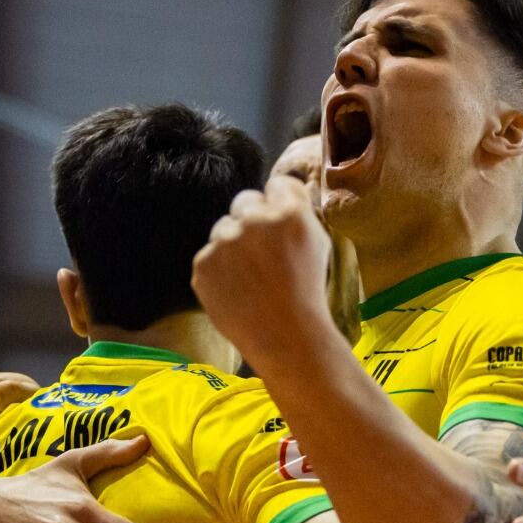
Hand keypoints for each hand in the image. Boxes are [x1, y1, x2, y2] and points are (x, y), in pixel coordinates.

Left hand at [192, 175, 334, 370]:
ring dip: (233, 245)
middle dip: (252, 219)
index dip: (280, 203)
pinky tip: (237, 291)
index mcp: (289, 212)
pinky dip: (219, 271)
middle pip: (245, 201)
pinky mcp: (203, 264)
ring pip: (224, 229)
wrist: (286, 337)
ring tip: (250, 277)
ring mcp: (224, 241)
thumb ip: (299, 214)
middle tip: (262, 252)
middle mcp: (254, 220)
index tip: (280, 223)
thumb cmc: (308, 293)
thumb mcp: (319, 245)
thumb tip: (284, 192)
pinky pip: (209, 256)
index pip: (277, 185)